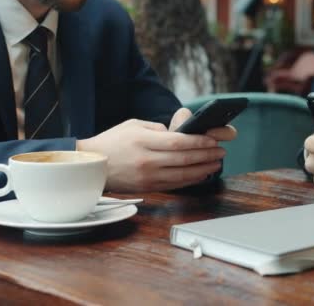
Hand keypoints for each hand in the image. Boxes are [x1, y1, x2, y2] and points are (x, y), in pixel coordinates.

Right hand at [77, 108, 232, 191]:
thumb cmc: (112, 142)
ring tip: (216, 164)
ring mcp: (148, 176)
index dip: (199, 142)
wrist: (92, 166)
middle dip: (207, 155)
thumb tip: (178, 134)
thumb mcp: (133, 125)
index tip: (213, 140)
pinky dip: (191, 180)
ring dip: (203, 169)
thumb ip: (157, 128)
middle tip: (221, 152)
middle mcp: (147, 160)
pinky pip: (175, 184)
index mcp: (143, 141)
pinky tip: (201, 175)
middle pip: (184, 159)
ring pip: (183, 175)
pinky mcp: (148, 188)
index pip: (178, 142)